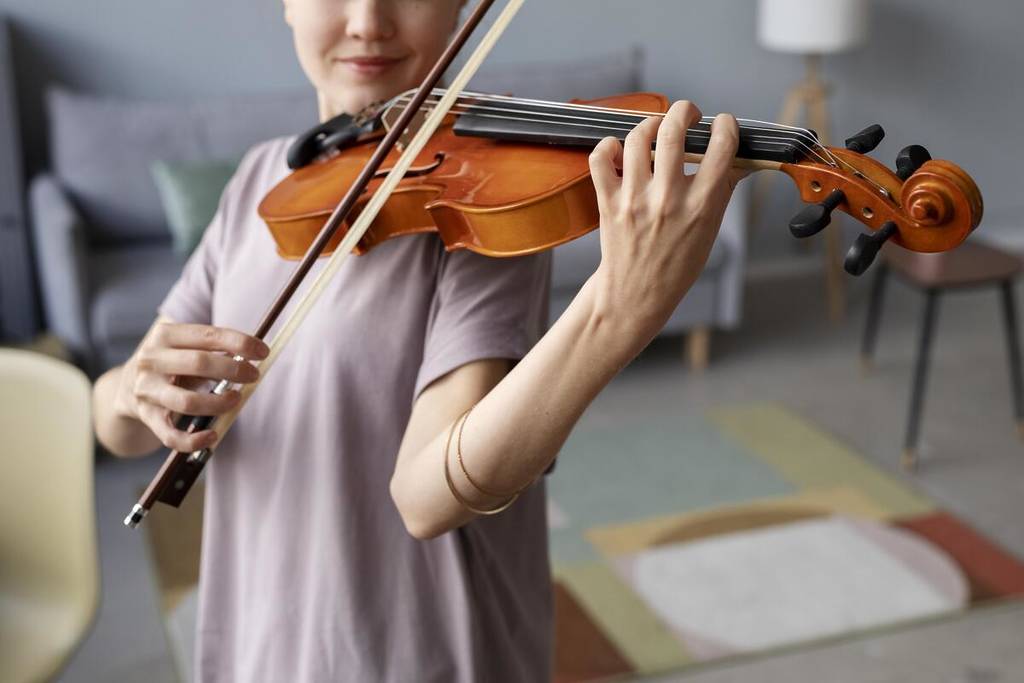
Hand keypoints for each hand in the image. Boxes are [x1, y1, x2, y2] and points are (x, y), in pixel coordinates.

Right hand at [114, 322, 268, 451]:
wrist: (127, 387)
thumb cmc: (172, 364)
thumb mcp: (187, 348)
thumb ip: (214, 350)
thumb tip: (253, 355)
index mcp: (165, 335)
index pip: (208, 336)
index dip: (239, 343)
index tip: (263, 351)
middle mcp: (151, 360)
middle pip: (198, 364)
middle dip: (233, 370)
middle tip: (254, 375)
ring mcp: (146, 390)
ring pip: (187, 402)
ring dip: (218, 403)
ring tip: (236, 399)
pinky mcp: (146, 416)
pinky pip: (170, 435)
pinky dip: (193, 440)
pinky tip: (213, 435)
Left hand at [588, 101, 741, 343]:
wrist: (637, 294)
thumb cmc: (677, 264)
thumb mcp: (710, 230)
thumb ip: (722, 190)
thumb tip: (741, 158)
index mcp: (701, 206)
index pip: (722, 146)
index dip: (726, 125)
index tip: (722, 124)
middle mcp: (668, 199)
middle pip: (674, 131)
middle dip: (684, 111)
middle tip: (687, 114)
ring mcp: (635, 200)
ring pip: (638, 138)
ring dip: (650, 125)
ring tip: (656, 131)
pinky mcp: (608, 203)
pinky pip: (601, 158)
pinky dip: (609, 146)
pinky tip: (621, 151)